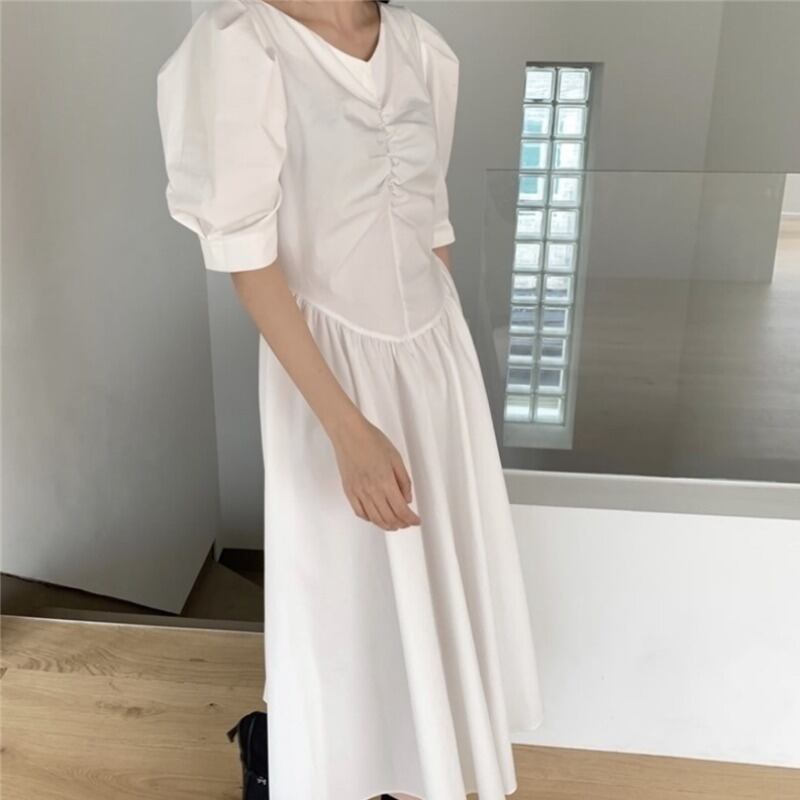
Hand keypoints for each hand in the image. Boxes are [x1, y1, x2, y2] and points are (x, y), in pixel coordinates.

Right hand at [329, 413, 420, 530]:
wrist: (349, 434)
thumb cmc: (372, 441)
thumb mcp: (396, 458)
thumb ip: (404, 481)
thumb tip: (407, 499)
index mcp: (386, 482)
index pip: (401, 509)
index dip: (411, 519)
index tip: (416, 520)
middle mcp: (371, 491)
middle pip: (389, 518)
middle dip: (401, 524)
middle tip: (407, 522)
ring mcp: (358, 492)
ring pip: (374, 519)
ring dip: (387, 525)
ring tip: (395, 524)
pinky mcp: (349, 491)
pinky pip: (360, 512)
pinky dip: (370, 519)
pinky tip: (376, 517)